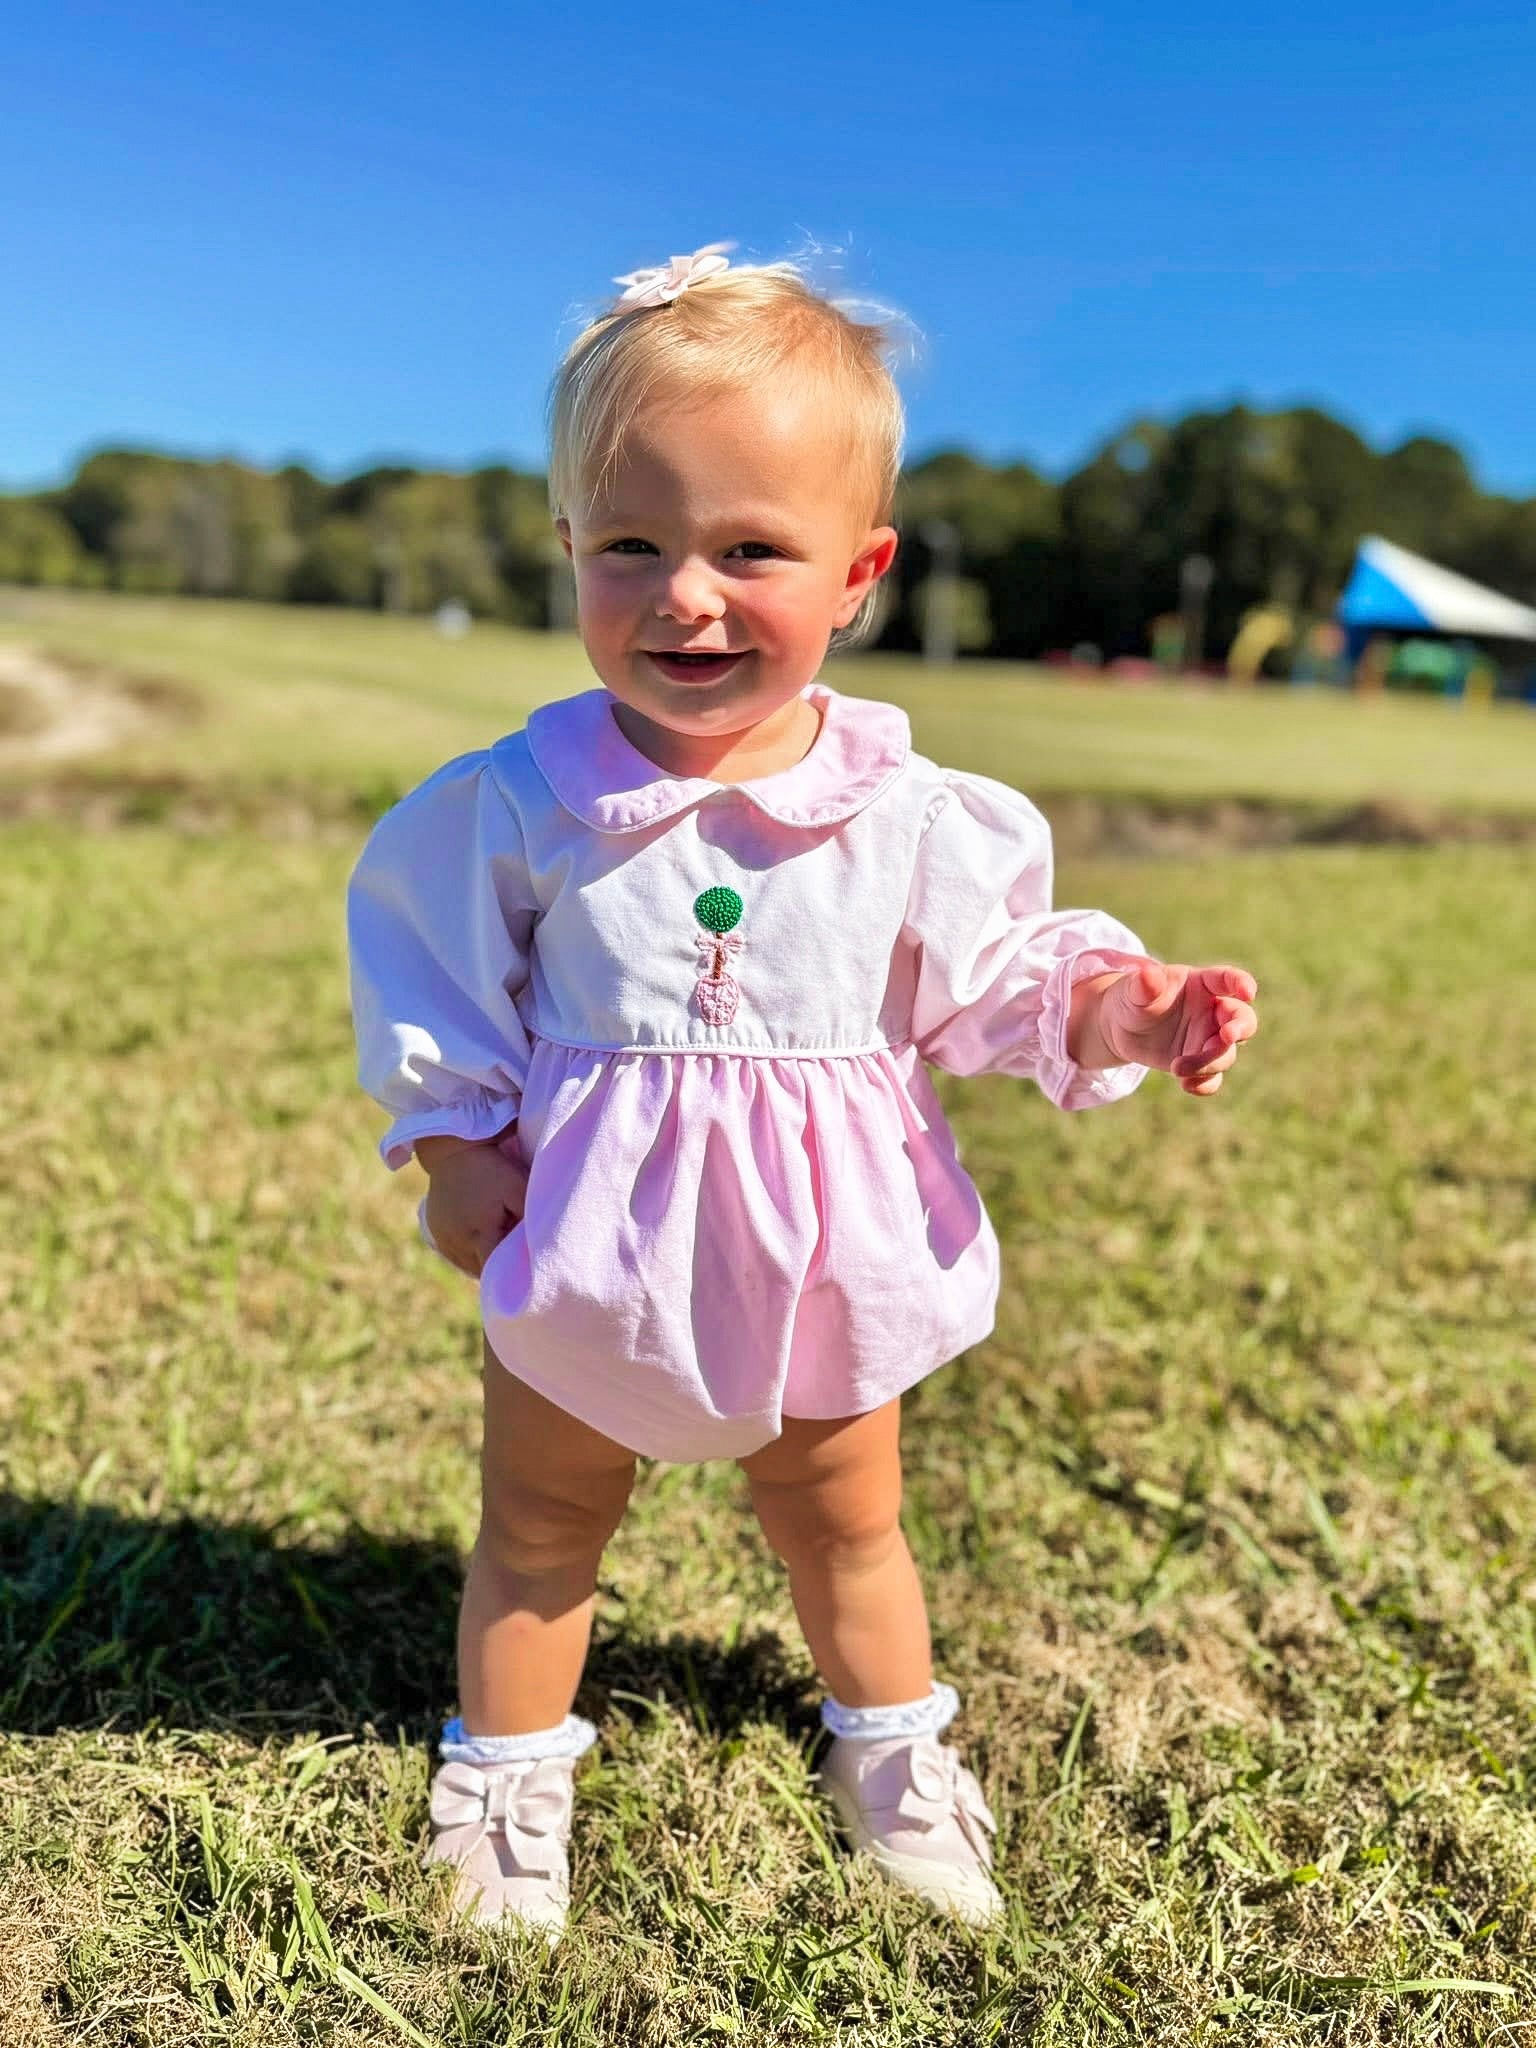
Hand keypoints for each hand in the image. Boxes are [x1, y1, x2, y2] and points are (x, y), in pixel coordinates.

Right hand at [416, 1134, 528, 1276]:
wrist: (452, 1150)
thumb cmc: (491, 1168)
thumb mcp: (517, 1187)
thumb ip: (528, 1216)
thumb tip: (537, 1242)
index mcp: (479, 1233)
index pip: (494, 1269)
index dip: (508, 1273)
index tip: (521, 1272)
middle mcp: (456, 1241)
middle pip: (480, 1270)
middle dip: (496, 1268)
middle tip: (513, 1262)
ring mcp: (442, 1238)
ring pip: (466, 1265)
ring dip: (481, 1262)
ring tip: (496, 1252)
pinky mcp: (434, 1232)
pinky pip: (453, 1254)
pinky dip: (467, 1254)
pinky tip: (479, 1245)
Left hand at [1101, 961, 1258, 1096]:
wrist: (1121, 1028)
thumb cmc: (1134, 998)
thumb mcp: (1134, 990)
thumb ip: (1144, 984)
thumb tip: (1149, 975)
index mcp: (1202, 984)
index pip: (1227, 979)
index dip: (1241, 983)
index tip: (1248, 992)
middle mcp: (1213, 1011)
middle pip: (1241, 1019)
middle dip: (1240, 1028)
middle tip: (1228, 1036)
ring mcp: (1209, 1038)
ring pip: (1225, 1054)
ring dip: (1208, 1062)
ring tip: (1176, 1068)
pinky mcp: (1200, 1063)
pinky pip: (1213, 1078)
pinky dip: (1205, 1084)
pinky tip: (1186, 1085)